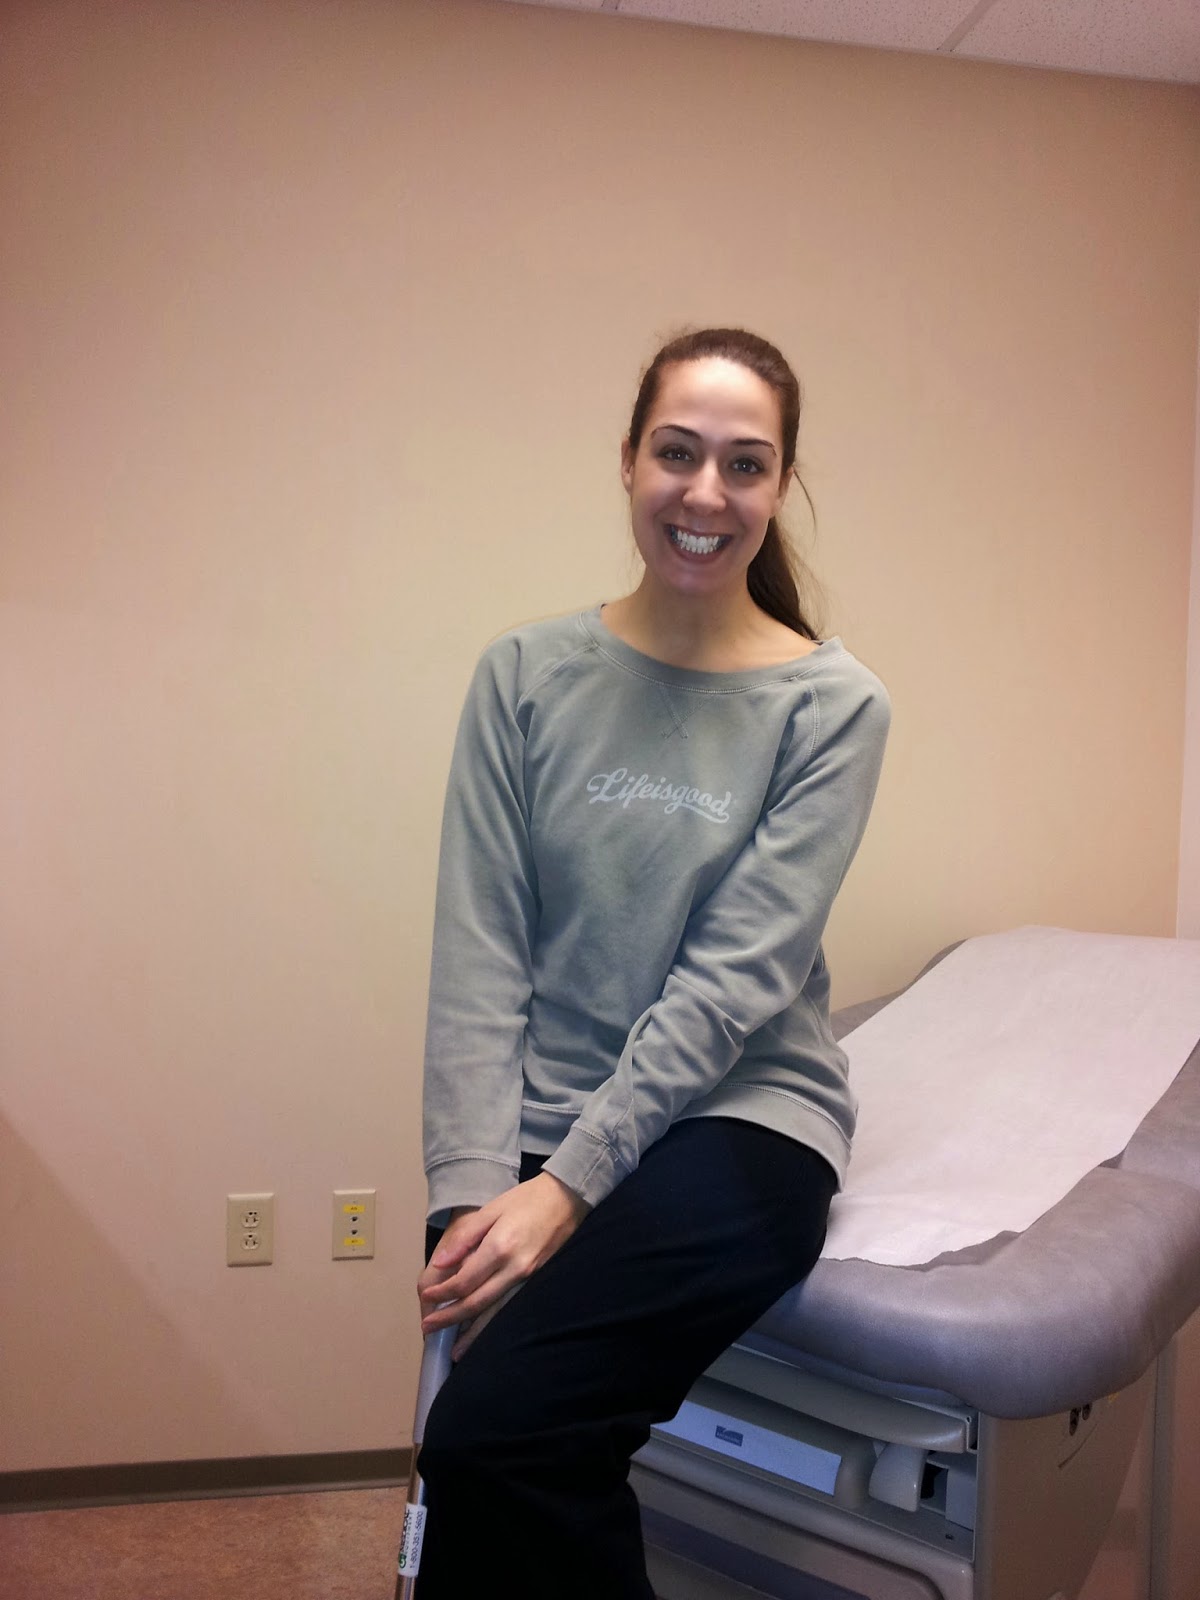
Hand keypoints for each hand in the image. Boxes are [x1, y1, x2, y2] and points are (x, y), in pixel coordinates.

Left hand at [417, 1173, 588, 1358]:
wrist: (567, 1198)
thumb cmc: (526, 1199)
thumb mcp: (491, 1210)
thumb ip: (465, 1238)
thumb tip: (440, 1264)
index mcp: (500, 1247)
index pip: (465, 1281)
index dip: (443, 1293)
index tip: (427, 1298)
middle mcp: (514, 1268)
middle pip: (477, 1302)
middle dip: (450, 1318)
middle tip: (428, 1328)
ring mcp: (528, 1277)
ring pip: (496, 1312)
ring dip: (473, 1332)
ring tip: (455, 1351)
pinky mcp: (536, 1280)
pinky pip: (510, 1306)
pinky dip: (494, 1322)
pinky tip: (484, 1334)